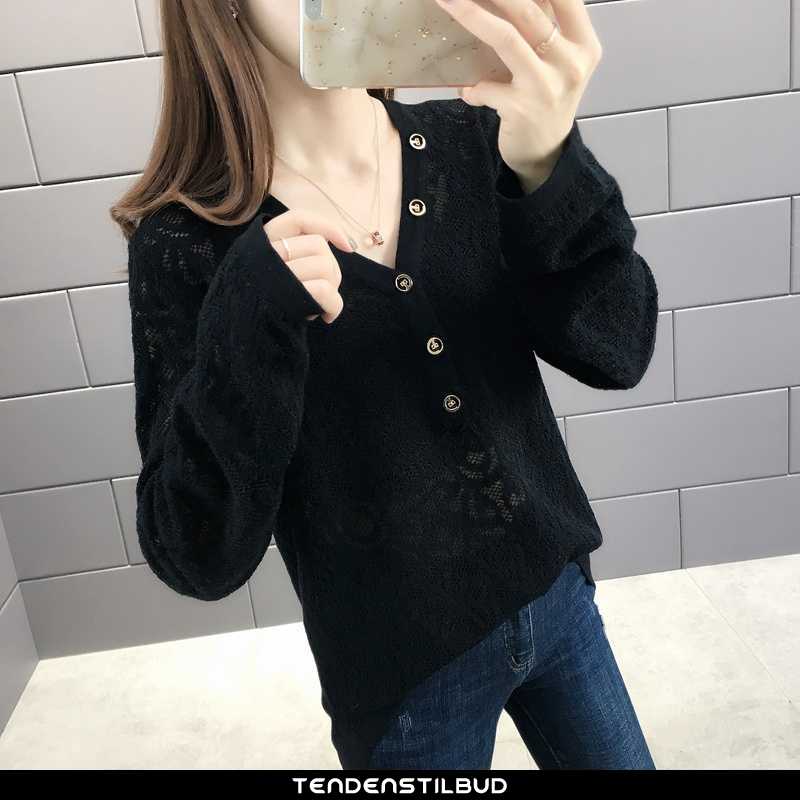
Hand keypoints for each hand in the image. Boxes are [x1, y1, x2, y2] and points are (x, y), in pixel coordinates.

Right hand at [264, 209, 353, 323]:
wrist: (241, 334)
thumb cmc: (263, 304)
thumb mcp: (271, 273)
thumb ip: (296, 255)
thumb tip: (345, 246)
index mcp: (262, 242)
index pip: (299, 219)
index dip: (327, 227)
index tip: (347, 246)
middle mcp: (266, 252)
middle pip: (319, 246)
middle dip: (332, 271)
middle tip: (323, 294)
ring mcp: (276, 274)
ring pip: (325, 266)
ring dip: (331, 290)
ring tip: (318, 305)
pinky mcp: (288, 295)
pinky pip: (325, 291)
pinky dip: (334, 306)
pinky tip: (326, 317)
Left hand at [434, 0, 602, 191]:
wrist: (545, 154)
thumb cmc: (546, 99)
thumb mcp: (557, 61)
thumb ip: (541, 28)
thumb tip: (502, 3)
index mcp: (583, 42)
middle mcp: (571, 61)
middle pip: (528, 9)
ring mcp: (547, 86)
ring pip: (507, 38)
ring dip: (472, 16)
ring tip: (446, 1)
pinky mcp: (522, 109)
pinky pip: (487, 86)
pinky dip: (472, 87)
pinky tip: (468, 91)